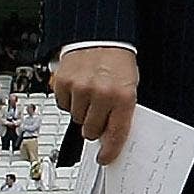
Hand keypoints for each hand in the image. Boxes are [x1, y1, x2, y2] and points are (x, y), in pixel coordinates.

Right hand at [51, 46, 138, 164]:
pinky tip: (78, 87)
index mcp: (123, 96)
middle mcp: (101, 94)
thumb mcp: (130, 85)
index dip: (109, 150)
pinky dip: (69, 100)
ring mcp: (80, 88)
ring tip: (91, 93)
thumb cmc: (117, 61)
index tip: (104, 157)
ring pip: (76, 119)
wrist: (100, 36)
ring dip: (82, 110)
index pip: (116, 133)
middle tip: (99, 111)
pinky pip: (63, 105)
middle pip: (91, 130)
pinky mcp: (63, 83)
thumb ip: (121, 110)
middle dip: (95, 125)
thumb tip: (111, 135)